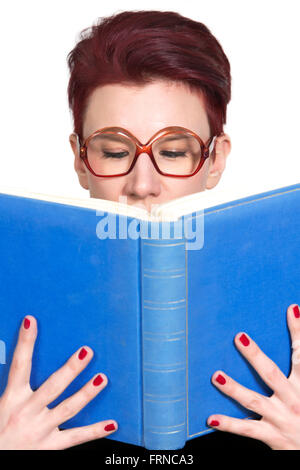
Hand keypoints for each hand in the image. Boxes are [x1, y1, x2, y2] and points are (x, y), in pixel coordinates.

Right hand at [0, 315, 117, 449]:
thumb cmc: (0, 429)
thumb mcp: (1, 405)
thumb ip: (15, 386)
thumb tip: (22, 363)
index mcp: (12, 399)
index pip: (19, 365)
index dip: (25, 342)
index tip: (31, 322)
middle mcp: (27, 412)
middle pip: (53, 386)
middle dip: (71, 368)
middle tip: (87, 351)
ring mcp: (41, 430)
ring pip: (68, 408)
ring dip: (87, 393)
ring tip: (102, 378)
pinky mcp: (51, 446)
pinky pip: (76, 437)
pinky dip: (95, 431)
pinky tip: (112, 424)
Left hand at [207, 303, 299, 449]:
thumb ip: (299, 362)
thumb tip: (295, 333)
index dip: (298, 330)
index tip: (292, 309)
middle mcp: (292, 399)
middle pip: (271, 374)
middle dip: (255, 355)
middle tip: (239, 337)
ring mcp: (280, 418)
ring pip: (254, 400)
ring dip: (234, 388)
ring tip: (216, 375)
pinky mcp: (271, 435)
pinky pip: (247, 429)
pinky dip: (229, 424)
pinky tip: (211, 418)